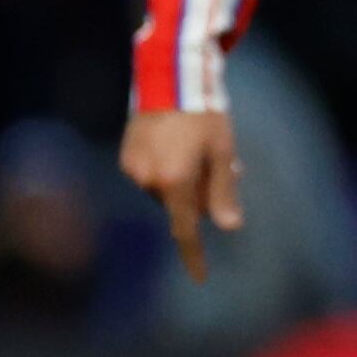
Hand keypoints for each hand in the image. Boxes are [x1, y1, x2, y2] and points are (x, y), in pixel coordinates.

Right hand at [120, 106, 244, 279]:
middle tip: (230, 168)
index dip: (193, 255)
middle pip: (182, 206)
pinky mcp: (126, 157)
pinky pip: (153, 176)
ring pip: (168, 191)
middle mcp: (149, 180)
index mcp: (175, 181)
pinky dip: (170, 170)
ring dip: (187, 181)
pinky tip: (181, 145)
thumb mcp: (223, 152)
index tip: (200, 277)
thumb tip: (229, 227)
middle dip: (205, 194)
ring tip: (203, 150)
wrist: (168, 80)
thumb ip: (224, 191)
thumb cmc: (203, 115)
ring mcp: (133, 169)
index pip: (185, 229)